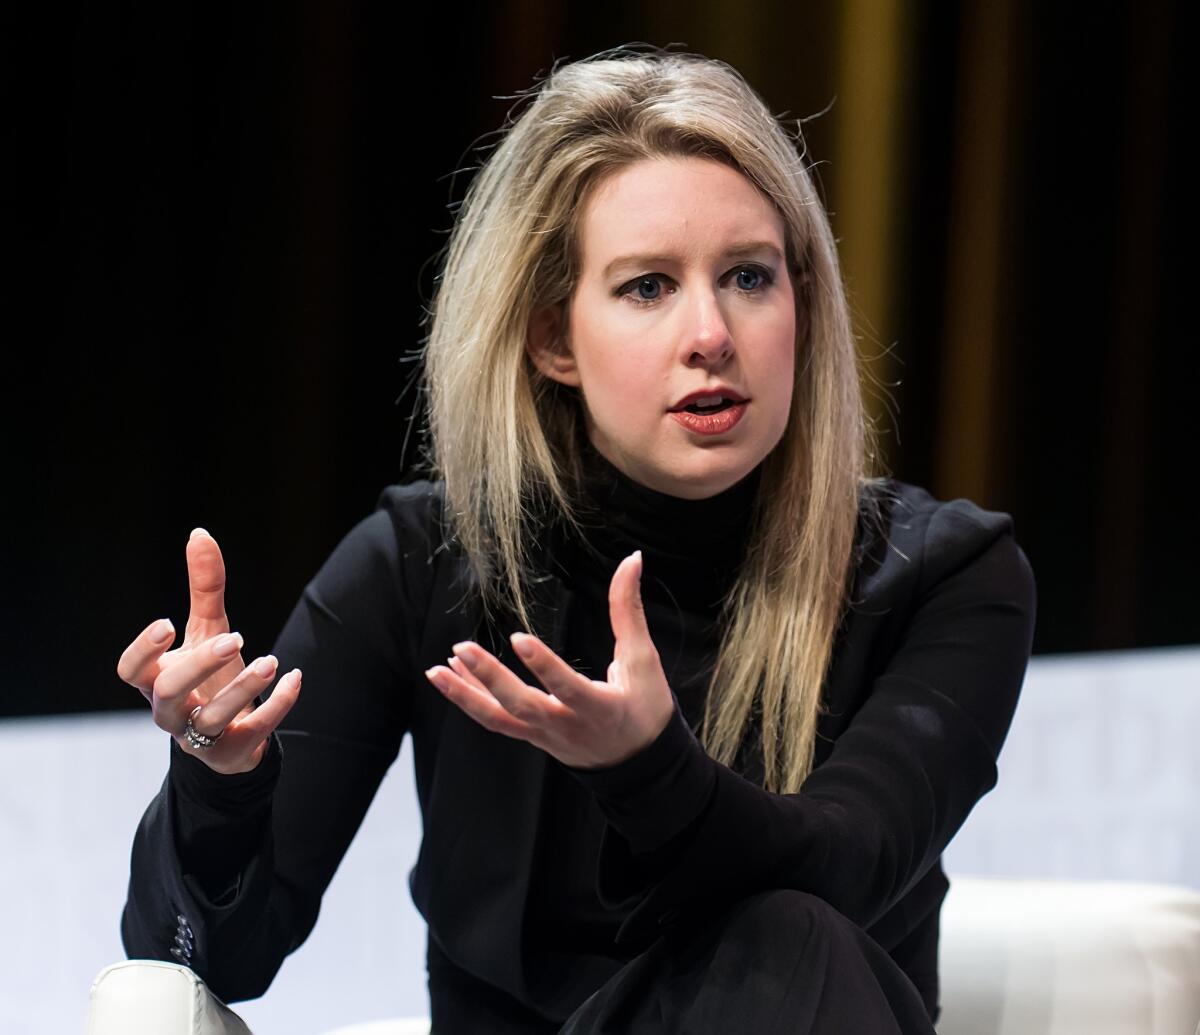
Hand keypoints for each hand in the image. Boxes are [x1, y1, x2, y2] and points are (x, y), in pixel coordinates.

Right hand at [116, 528, 301, 773]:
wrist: (231, 736)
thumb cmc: (210, 676)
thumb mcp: (207, 630)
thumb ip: (203, 587)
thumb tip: (200, 533)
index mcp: (155, 680)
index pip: (129, 671)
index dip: (142, 650)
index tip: (168, 622)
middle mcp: (170, 712)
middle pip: (169, 693)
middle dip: (199, 665)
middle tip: (234, 637)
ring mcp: (199, 737)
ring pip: (211, 720)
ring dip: (242, 689)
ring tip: (271, 659)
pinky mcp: (232, 752)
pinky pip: (253, 733)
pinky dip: (276, 705)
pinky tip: (295, 677)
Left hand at [424, 551, 674, 768]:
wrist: (638, 765)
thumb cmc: (645, 708)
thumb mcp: (643, 659)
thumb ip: (629, 610)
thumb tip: (633, 559)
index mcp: (599, 708)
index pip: (567, 686)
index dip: (544, 665)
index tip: (518, 638)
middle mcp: (566, 726)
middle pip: (521, 706)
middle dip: (489, 678)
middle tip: (462, 649)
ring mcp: (544, 735)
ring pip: (498, 719)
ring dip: (464, 695)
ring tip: (436, 669)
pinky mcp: (531, 737)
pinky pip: (495, 720)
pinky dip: (470, 698)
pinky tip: (450, 675)